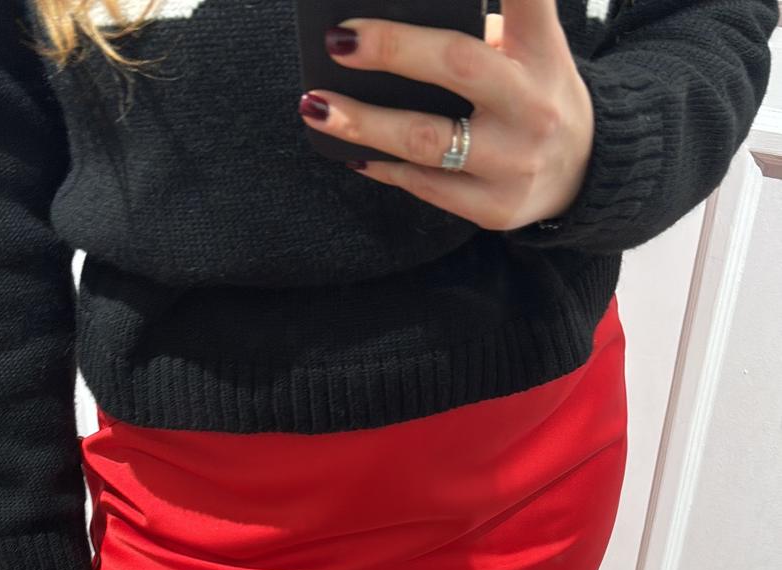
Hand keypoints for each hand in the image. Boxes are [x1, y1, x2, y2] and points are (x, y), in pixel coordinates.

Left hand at [298, 0, 594, 231]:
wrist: (585, 174)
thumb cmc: (534, 92)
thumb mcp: (530, 49)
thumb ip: (479, 33)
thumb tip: (388, 30)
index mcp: (541, 48)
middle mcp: (533, 104)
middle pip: (457, 66)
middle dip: (392, 50)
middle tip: (338, 42)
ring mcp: (514, 162)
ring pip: (426, 141)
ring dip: (364, 124)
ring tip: (316, 106)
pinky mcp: (495, 208)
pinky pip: (425, 187)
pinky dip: (383, 167)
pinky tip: (352, 152)